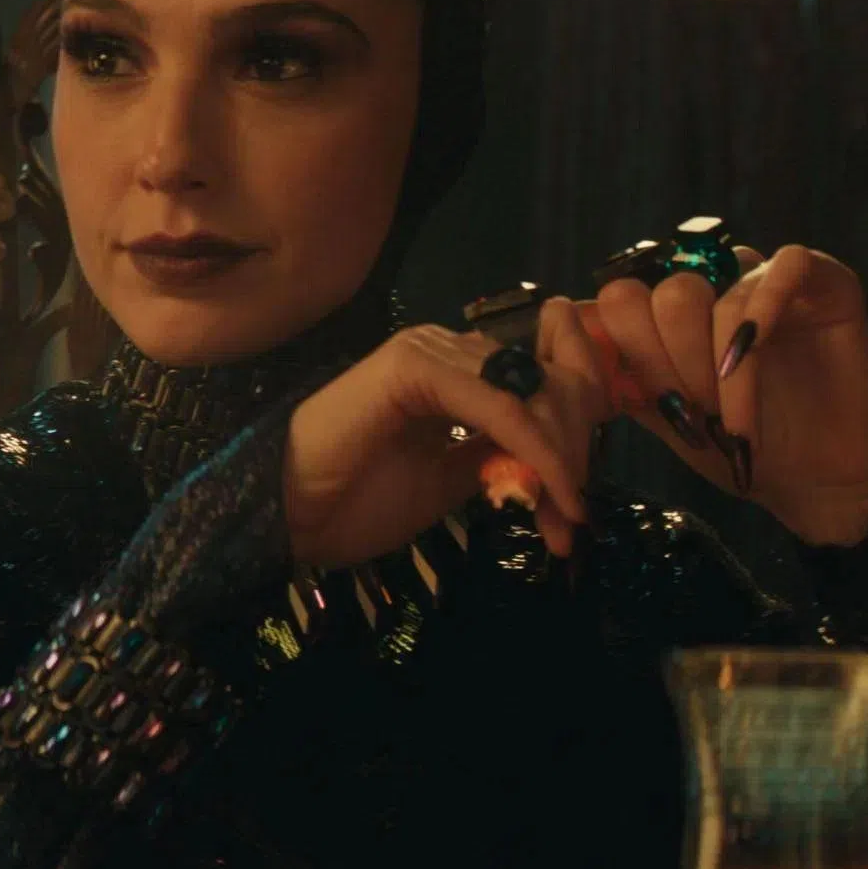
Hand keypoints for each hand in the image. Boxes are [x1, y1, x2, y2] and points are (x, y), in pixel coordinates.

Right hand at [284, 325, 605, 569]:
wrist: (288, 519)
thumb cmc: (356, 503)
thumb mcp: (451, 479)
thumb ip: (499, 456)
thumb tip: (556, 458)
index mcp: (458, 371)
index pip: (544, 378)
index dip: (577, 434)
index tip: (579, 503)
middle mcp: (449, 349)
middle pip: (550, 380)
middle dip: (575, 451)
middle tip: (573, 518)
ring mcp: (431, 351)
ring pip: (532, 391)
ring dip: (560, 455)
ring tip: (563, 514)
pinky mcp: (413, 366)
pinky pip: (500, 403)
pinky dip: (535, 448)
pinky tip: (550, 491)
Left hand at [588, 244, 867, 546]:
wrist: (811, 486)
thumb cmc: (735, 449)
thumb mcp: (666, 416)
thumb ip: (621, 373)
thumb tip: (567, 326)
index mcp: (672, 313)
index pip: (621, 299)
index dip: (628, 353)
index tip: (651, 405)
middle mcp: (716, 286)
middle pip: (663, 294)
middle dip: (673, 366)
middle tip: (699, 416)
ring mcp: (766, 280)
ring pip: (711, 292)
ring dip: (714, 369)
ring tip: (733, 424)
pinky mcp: (824, 282)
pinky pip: (784, 265)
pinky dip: (758, 316)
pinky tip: (751, 359)